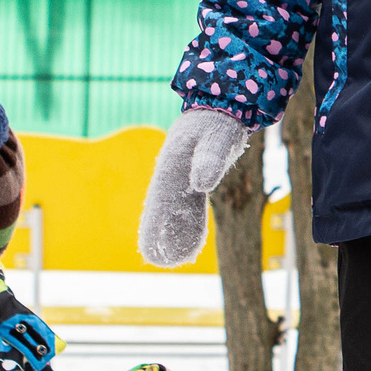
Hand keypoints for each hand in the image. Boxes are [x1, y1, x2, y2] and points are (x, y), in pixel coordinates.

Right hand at [138, 109, 251, 266]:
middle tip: (158, 262)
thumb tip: (201, 185)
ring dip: (172, 233)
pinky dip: (187, 224)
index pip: (158, 203)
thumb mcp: (216, 138)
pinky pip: (187, 207)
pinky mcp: (194, 179)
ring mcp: (182, 178)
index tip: (150, 249)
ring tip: (173, 259)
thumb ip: (209, 159)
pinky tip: (192, 242)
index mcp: (171, 167)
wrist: (220, 108)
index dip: (154, 227)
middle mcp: (172, 175)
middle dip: (159, 235)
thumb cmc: (217, 124)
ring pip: (174, 211)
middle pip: (161, 210)